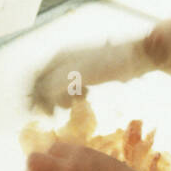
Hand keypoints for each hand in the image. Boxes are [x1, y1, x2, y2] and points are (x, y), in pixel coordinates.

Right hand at [28, 40, 154, 113]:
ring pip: (60, 84)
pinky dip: (74, 94)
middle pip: (46, 81)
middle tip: (53, 114)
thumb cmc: (107, 64)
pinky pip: (74, 84)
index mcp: (59, 57)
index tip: (37, 114)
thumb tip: (37, 100)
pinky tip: (84, 99)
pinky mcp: (91, 70)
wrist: (136, 56)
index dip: (34, 96)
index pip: (36, 77)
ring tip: (70, 106)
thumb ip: (52, 86)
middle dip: (47, 99)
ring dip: (61, 97)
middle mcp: (66, 58)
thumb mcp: (75, 76)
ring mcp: (79, 63)